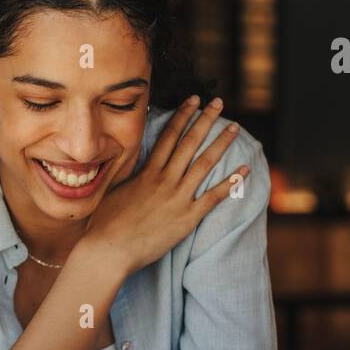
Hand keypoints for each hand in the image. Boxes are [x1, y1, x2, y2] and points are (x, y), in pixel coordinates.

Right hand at [81, 95, 248, 277]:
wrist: (109, 249)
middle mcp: (165, 179)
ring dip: (221, 143)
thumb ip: (127, 174)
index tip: (193, 100)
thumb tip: (128, 161)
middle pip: (189, 142)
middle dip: (206, 120)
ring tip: (235, 128)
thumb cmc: (105, 223)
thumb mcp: (113, 190)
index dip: (183, 115)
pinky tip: (244, 170)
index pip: (169, 135)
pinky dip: (230, 183)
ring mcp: (177, 198)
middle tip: (219, 103)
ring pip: (204, 163)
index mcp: (147, 172)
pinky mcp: (187, 218)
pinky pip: (213, 197)